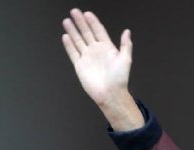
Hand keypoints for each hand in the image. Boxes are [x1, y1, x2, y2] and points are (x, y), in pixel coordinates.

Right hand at [62, 9, 142, 129]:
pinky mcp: (80, 65)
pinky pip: (73, 52)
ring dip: (73, 31)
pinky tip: (66, 36)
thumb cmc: (120, 79)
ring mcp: (87, 57)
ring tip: (67, 21)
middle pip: (86, 33)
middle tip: (74, 12)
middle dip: (80, 22)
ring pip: (78, 41)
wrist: (110, 94)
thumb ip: (126, 45)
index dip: (93, 22)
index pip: (99, 31)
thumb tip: (127, 32)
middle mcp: (96, 51)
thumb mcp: (126, 60)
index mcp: (107, 48)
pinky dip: (69, 45)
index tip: (87, 13)